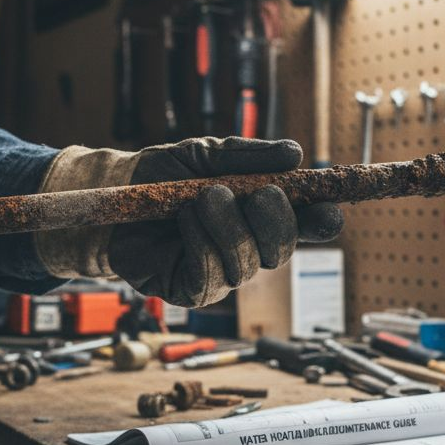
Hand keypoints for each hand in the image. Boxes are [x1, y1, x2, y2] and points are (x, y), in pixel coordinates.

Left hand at [34, 137, 342, 306]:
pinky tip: (185, 220)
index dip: (322, 222)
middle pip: (283, 250)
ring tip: (203, 197)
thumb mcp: (205, 154)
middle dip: (276, 221)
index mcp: (261, 216)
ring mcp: (222, 274)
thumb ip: (247, 155)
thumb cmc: (163, 177)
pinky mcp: (191, 291)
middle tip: (257, 193)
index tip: (329, 210)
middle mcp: (248, 248)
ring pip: (247, 265)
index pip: (305, 225)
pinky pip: (212, 276)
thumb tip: (294, 154)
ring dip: (228, 226)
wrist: (115, 194)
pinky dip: (202, 242)